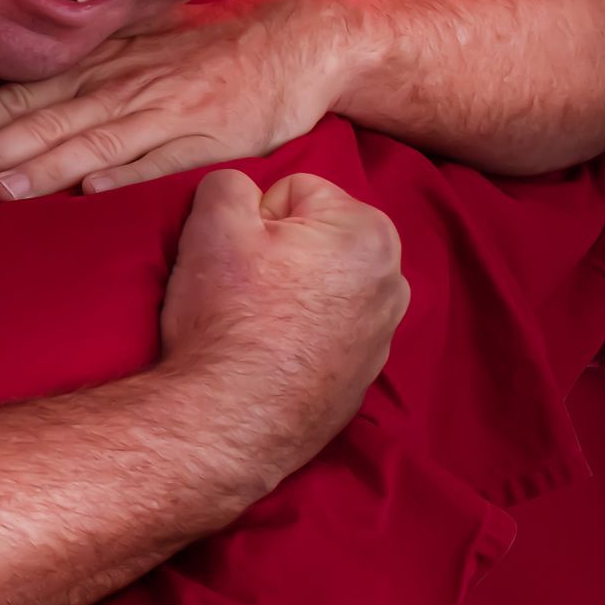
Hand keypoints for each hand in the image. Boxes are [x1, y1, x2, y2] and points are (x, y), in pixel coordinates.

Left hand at [0, 0, 352, 198]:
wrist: (296, 38)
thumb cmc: (207, 47)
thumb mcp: (136, 44)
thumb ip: (81, 72)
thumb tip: (19, 97)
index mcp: (100, 64)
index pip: (23, 93)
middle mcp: (123, 83)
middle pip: (44, 118)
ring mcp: (165, 109)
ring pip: (93, 140)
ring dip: (45, 165)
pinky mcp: (207, 135)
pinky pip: (160, 157)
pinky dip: (125, 173)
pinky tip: (90, 192)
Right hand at [161, 168, 409, 485]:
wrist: (228, 421)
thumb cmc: (225, 318)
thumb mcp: (211, 223)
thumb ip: (230, 183)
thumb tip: (243, 193)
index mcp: (367, 231)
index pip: (293, 192)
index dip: (252, 220)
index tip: (236, 257)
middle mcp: (393, 280)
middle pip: (316, 238)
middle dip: (280, 254)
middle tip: (242, 288)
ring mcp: (383, 333)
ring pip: (323, 285)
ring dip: (292, 293)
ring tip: (254, 324)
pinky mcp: (364, 376)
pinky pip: (328, 332)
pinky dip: (303, 336)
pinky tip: (271, 355)